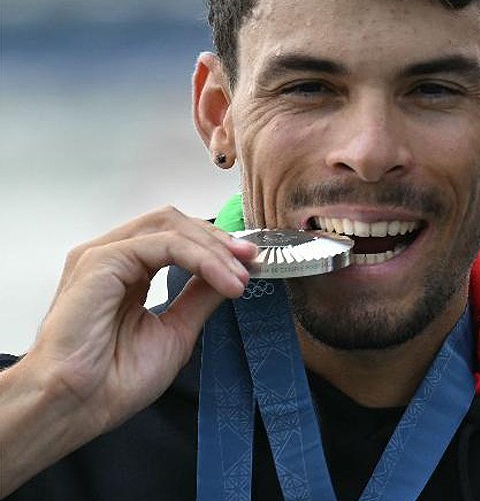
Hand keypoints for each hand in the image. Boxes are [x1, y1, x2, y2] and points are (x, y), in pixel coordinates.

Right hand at [0, 207, 255, 494]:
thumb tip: (232, 275)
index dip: (216, 246)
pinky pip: (163, 244)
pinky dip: (200, 258)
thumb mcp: (177, 330)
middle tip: (251, 262)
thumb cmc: (114, 380)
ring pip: (171, 227)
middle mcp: (114, 258)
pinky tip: (223, 280)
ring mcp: (105, 256)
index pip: (177, 238)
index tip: (250, 264)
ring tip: (240, 275)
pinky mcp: (102, 260)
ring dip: (214, 248)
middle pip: (176, 223)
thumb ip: (200, 297)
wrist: (79, 404)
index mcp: (127, 273)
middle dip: (219, 240)